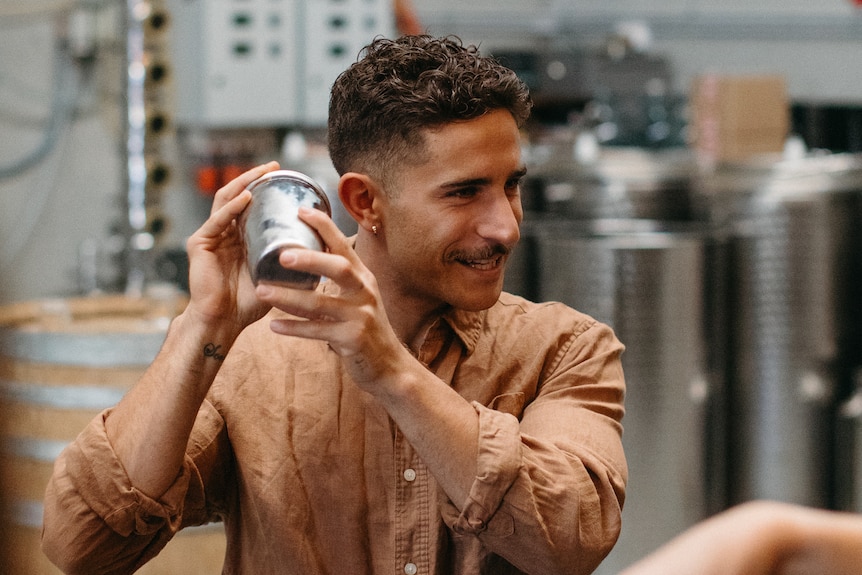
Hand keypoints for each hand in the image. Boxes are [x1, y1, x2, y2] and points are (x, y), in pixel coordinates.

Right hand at [184, 162, 278, 334]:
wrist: (224, 321)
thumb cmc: (249, 303)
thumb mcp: (276, 276)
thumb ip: (292, 263)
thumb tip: (326, 252)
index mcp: (238, 237)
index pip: (249, 204)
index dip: (263, 187)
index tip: (283, 175)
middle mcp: (223, 232)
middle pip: (237, 196)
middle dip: (254, 178)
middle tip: (273, 166)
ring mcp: (210, 237)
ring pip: (225, 201)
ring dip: (244, 184)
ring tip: (261, 173)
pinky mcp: (200, 245)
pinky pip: (217, 221)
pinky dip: (232, 208)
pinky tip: (246, 198)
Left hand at [254, 206, 408, 386]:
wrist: (389, 366)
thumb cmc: (366, 328)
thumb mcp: (359, 298)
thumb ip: (339, 280)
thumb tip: (307, 257)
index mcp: (364, 278)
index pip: (344, 246)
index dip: (325, 227)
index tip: (302, 210)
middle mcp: (365, 292)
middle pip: (339, 268)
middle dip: (310, 259)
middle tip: (281, 254)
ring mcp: (361, 316)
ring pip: (321, 304)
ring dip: (289, 297)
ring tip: (262, 290)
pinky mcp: (354, 340)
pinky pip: (318, 332)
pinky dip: (294, 329)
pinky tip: (273, 325)